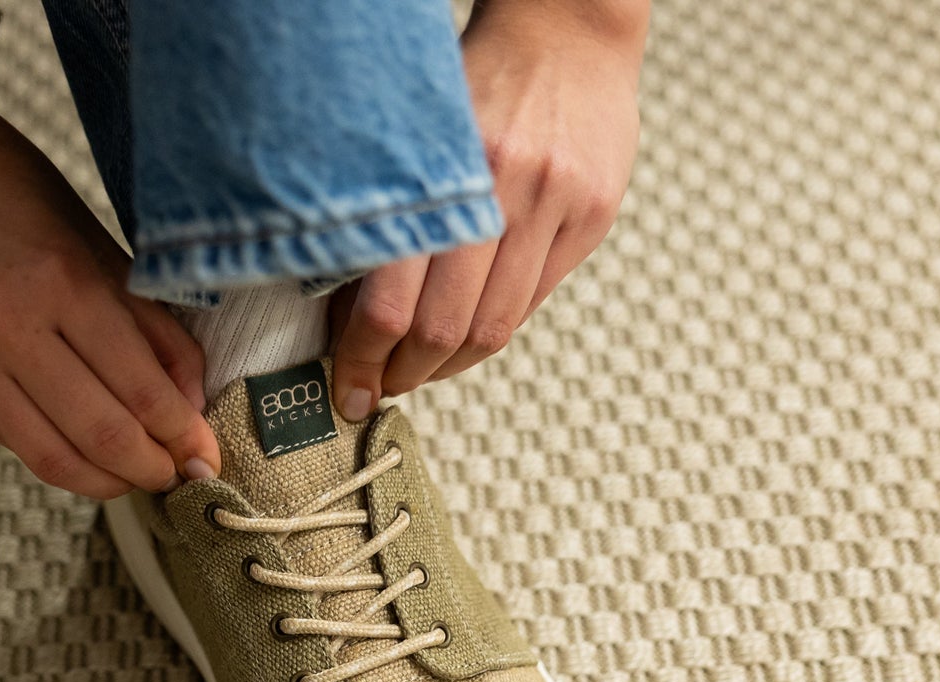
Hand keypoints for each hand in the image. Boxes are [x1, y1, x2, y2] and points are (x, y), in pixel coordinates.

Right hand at [0, 75, 218, 498]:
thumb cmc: (6, 187)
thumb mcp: (93, 240)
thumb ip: (148, 324)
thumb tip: (187, 403)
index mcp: (59, 280)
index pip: (140, 390)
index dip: (182, 435)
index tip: (204, 455)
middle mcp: (3, 325)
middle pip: (98, 435)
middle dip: (151, 468)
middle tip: (177, 475)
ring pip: (48, 456)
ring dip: (104, 480)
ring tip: (132, 476)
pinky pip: (4, 436)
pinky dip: (52, 451)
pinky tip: (77, 447)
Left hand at [330, 0, 646, 416]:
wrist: (566, 30)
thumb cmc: (476, 79)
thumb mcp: (417, 137)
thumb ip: (394, 217)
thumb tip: (349, 311)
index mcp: (443, 173)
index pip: (392, 303)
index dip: (363, 359)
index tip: (346, 385)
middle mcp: (504, 191)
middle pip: (444, 328)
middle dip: (402, 374)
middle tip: (374, 387)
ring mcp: (556, 206)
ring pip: (493, 327)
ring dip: (446, 367)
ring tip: (415, 372)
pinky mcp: (593, 217)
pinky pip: (533, 302)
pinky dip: (490, 333)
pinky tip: (462, 340)